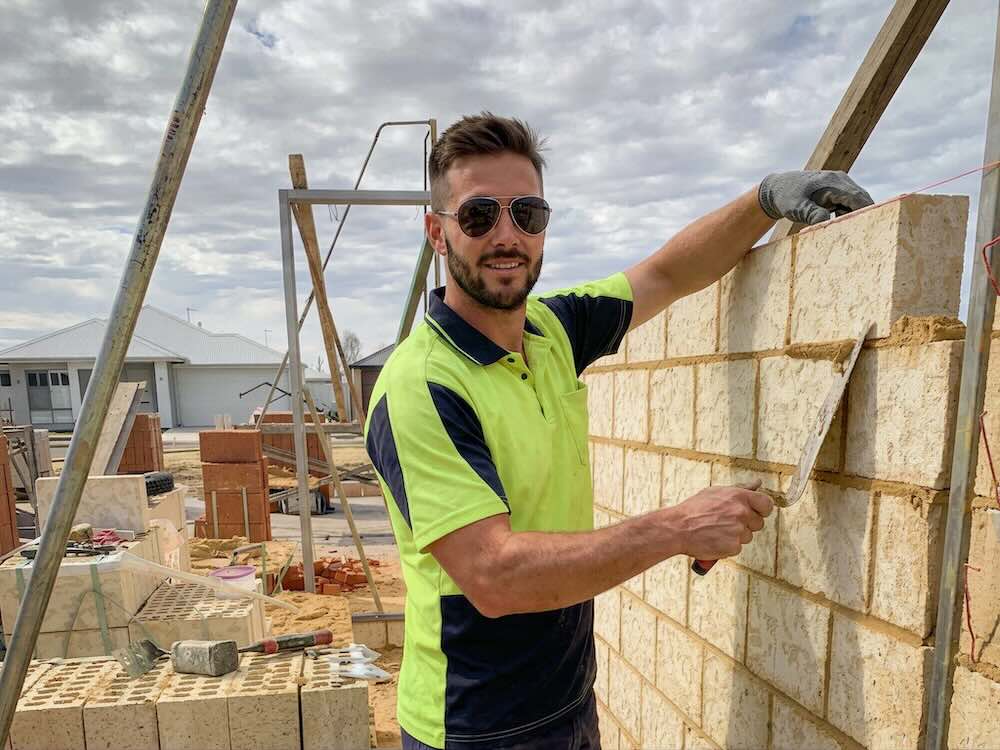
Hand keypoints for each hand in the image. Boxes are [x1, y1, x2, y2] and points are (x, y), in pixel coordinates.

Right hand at [669, 481, 773, 560]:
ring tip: (717, 530)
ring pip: (747, 536)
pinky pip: (737, 547)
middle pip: (758, 523)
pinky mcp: (733, 546)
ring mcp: (738, 530)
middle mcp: (741, 513)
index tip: (756, 512)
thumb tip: (757, 483)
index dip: (762, 509)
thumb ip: (740, 488)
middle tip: (727, 522)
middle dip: (746, 523)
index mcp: (739, 497)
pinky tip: (715, 539)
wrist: (678, 527)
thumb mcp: (716, 492)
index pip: (767, 504)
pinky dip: (728, 546)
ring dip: (736, 535)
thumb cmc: (695, 508)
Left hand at [758, 170, 873, 224]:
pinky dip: (847, 215)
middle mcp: (840, 180)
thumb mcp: (797, 208)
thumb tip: (826, 223)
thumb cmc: (786, 198)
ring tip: (850, 234)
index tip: (871, 228)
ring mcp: (840, 184)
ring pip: (856, 202)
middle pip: (861, 200)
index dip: (867, 212)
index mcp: (832, 182)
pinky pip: (849, 204)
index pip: (858, 198)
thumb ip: (812, 214)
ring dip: (854, 217)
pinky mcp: (837, 191)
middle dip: (864, 216)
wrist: (777, 189)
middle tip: (866, 236)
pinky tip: (839, 226)